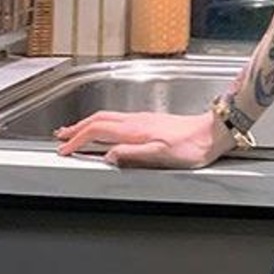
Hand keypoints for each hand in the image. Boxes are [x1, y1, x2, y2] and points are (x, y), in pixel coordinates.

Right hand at [54, 105, 230, 168]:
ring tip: (76, 131)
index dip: (78, 139)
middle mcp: (136, 121)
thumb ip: (133, 154)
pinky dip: (103, 124)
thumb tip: (108, 156)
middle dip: (77, 127)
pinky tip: (106, 130)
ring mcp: (142, 119)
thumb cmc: (191, 147)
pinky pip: (117, 119)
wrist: (212, 132)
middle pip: (99, 120)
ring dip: (88, 124)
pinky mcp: (150, 121)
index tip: (64, 148)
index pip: (98, 131)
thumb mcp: (161, 155)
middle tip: (61, 136)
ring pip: (108, 118)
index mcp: (135, 129)